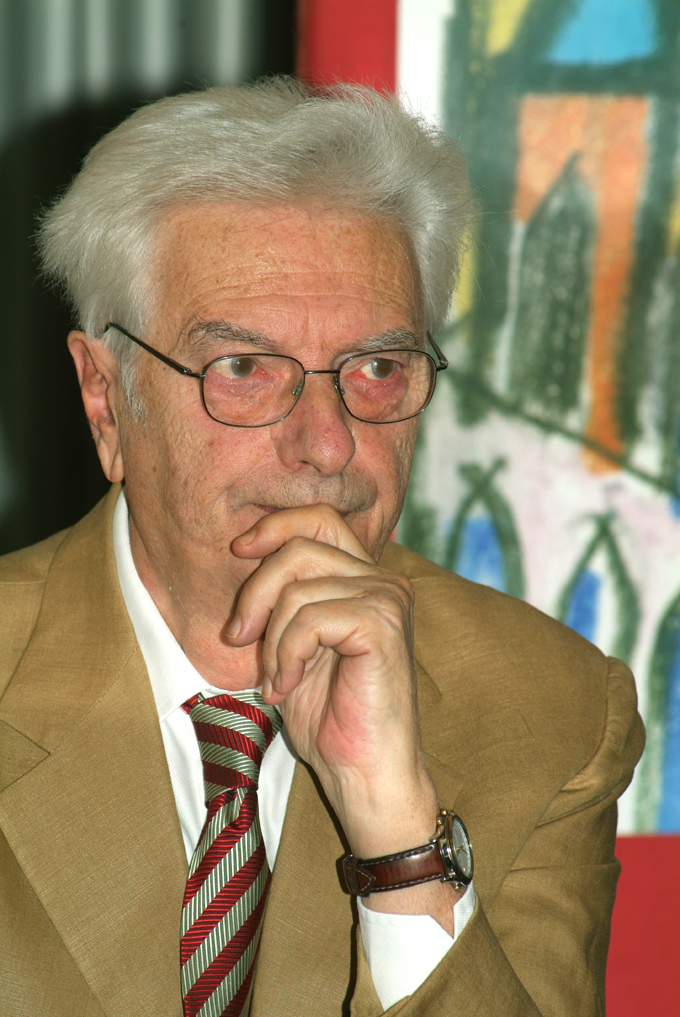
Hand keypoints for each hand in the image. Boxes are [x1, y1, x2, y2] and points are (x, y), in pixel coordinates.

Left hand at [227, 506, 459, 930]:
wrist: (364, 775)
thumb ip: (284, 600)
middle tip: (238, 639)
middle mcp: (384, 581)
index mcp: (366, 580)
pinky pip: (310, 617)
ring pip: (299, 588)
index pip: (319, 521)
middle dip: (256, 592)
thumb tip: (248, 554)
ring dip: (271, 640)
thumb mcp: (293, 646)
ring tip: (277, 679)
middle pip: (301, 547)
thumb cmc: (330, 719)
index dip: (275, 526)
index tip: (238, 550)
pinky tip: (289, 686)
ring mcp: (388, 600)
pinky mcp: (382, 626)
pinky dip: (286, 653)